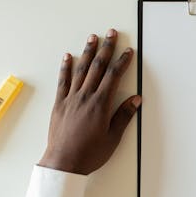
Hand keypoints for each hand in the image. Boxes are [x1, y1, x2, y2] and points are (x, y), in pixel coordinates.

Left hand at [38, 29, 141, 174]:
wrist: (63, 163)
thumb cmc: (90, 153)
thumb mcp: (113, 138)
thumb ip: (123, 116)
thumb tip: (136, 99)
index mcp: (100, 104)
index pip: (114, 76)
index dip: (122, 62)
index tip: (128, 51)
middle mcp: (85, 97)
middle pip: (97, 67)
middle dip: (106, 49)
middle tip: (111, 33)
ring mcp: (70, 98)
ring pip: (81, 69)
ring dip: (88, 51)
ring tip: (93, 37)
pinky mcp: (59, 103)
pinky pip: (63, 81)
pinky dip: (66, 67)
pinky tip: (68, 56)